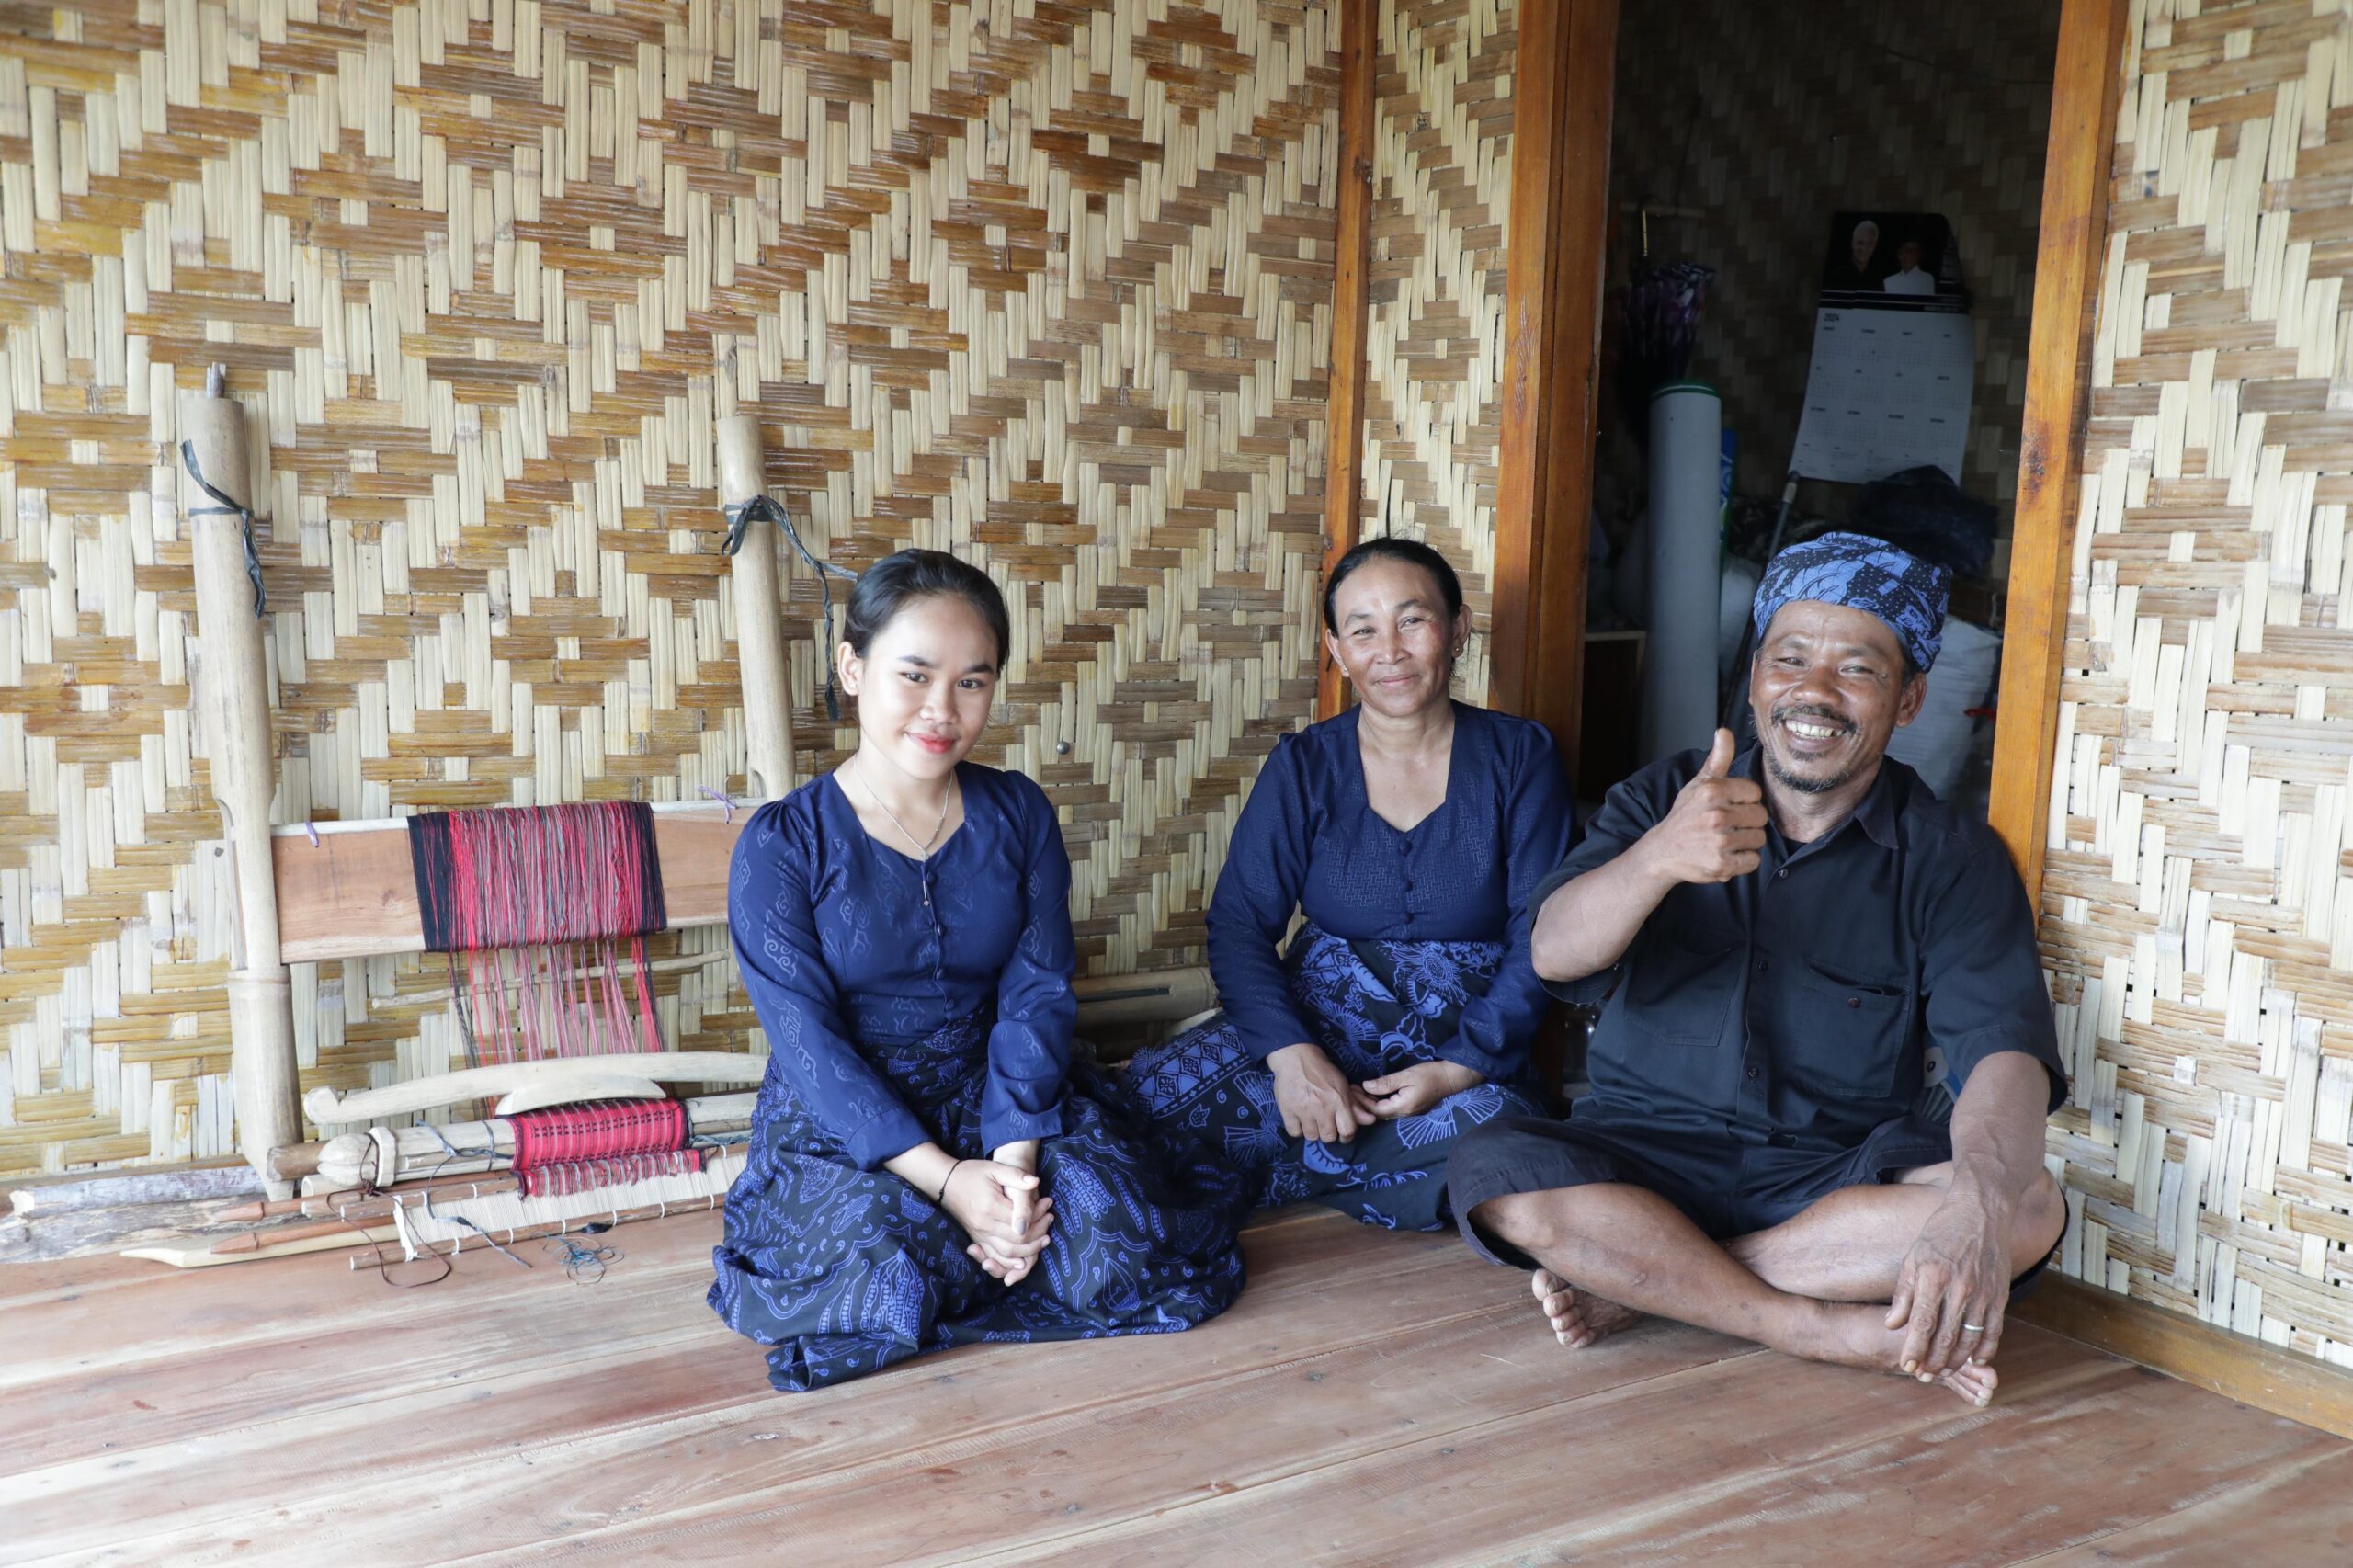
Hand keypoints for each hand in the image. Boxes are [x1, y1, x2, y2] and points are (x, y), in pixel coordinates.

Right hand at [939, 1153, 1053, 1286]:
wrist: (945, 1182)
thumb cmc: (972, 1173)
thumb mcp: (995, 1168)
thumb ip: (1016, 1176)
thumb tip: (1036, 1182)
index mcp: (991, 1207)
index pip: (1022, 1222)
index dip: (1039, 1216)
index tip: (1048, 1204)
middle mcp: (984, 1226)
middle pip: (1018, 1241)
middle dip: (1038, 1234)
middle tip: (1050, 1220)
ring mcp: (979, 1235)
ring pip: (1007, 1254)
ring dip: (1029, 1251)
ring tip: (1044, 1239)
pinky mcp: (976, 1239)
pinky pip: (993, 1257)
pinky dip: (1008, 1264)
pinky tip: (1022, 1263)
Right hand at [1267, 1041, 1378, 1143]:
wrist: (1297, 1057)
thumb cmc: (1323, 1071)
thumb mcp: (1343, 1085)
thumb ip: (1355, 1105)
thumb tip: (1371, 1120)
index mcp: (1338, 1100)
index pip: (1348, 1130)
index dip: (1347, 1136)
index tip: (1342, 1133)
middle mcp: (1322, 1108)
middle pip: (1329, 1137)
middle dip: (1329, 1133)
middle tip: (1325, 1125)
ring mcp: (1303, 1110)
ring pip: (1311, 1136)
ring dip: (1313, 1131)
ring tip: (1312, 1121)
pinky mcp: (1287, 1111)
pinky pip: (1294, 1132)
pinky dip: (1298, 1129)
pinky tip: (1300, 1120)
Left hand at [1361, 1059, 1483, 1118]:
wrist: (1451, 1078)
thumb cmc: (1430, 1075)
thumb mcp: (1406, 1076)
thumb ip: (1386, 1083)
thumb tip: (1366, 1086)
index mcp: (1402, 1107)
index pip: (1375, 1110)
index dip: (1361, 1102)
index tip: (1352, 1089)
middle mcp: (1404, 1114)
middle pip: (1377, 1113)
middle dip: (1362, 1103)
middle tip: (1351, 1090)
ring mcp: (1407, 1113)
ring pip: (1383, 1112)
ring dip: (1370, 1103)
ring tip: (1358, 1091)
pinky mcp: (1409, 1108)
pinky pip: (1390, 1108)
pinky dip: (1379, 1102)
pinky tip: (1372, 1093)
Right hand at [1637, 728, 1765, 884]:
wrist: (1661, 852)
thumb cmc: (1685, 816)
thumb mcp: (1698, 784)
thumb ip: (1717, 759)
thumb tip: (1724, 731)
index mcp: (1712, 791)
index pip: (1755, 793)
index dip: (1744, 801)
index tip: (1727, 807)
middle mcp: (1716, 815)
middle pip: (1760, 817)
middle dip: (1747, 822)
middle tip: (1725, 826)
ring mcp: (1719, 841)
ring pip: (1759, 839)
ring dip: (1745, 842)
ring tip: (1724, 841)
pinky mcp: (1721, 864)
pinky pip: (1753, 861)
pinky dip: (1742, 861)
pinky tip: (1725, 855)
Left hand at [1886, 1186, 2012, 1378]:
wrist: (1981, 1212)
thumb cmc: (1941, 1233)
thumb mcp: (1913, 1257)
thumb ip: (1903, 1293)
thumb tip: (1891, 1325)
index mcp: (1933, 1277)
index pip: (1921, 1324)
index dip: (1914, 1349)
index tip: (1906, 1365)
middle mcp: (1960, 1288)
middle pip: (1946, 1337)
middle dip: (1933, 1361)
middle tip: (1923, 1375)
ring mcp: (1983, 1293)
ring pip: (1970, 1339)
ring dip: (1956, 1360)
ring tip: (1943, 1371)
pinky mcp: (2000, 1295)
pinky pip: (1994, 1331)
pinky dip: (1986, 1350)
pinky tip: (1975, 1361)